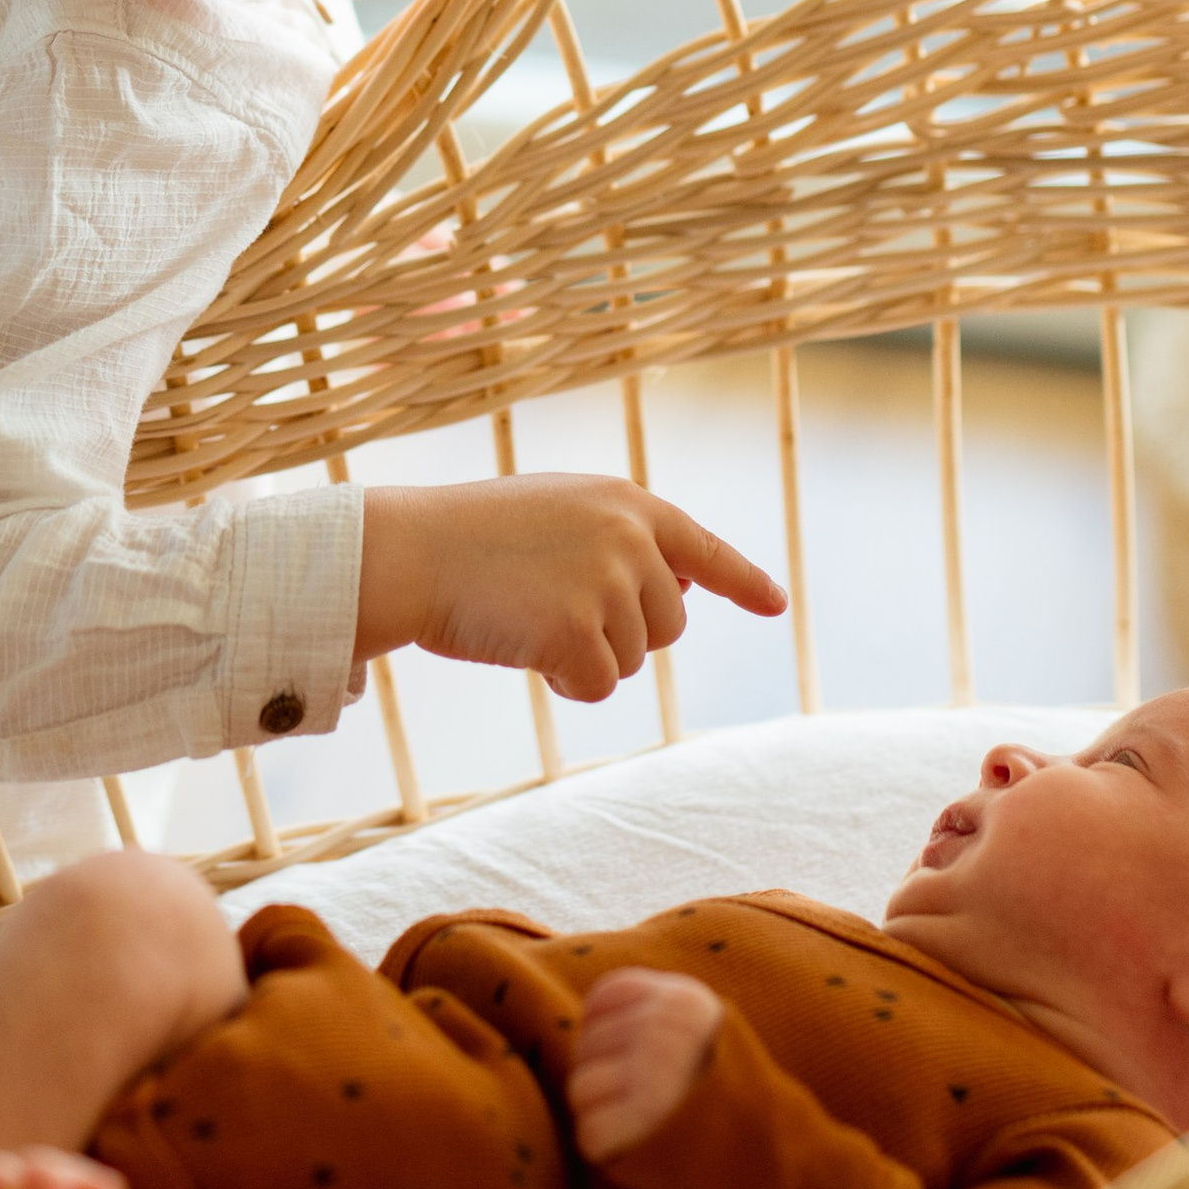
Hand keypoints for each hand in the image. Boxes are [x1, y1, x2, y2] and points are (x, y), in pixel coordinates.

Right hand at [354, 474, 783, 698]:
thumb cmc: (474, 535)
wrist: (413, 552)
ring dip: (587, 654)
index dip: (743, 580)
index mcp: (628, 503)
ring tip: (528, 612)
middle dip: (621, 631)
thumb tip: (677, 590)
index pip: (704, 549)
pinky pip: (600, 685)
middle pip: (668, 624)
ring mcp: (609, 585)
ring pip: (634, 658)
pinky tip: (524, 646)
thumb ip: (620, 540)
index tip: (775, 604)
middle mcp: (631, 538)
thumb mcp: (559, 512)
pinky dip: (566, 681)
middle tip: (552, 603)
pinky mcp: (581, 633)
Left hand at [567, 970, 721, 1160]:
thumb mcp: (706, 1034)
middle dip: (606, 1077)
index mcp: (685, 1001)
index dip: (607, 1031)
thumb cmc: (726, 1101)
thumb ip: (654, 1014)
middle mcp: (667, 1027)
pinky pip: (589, 1133)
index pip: (604, 999)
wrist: (768, 1163)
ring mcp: (653, 1073)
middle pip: (587, 1046)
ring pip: (581, 1089)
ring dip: (602, 1115)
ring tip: (645, 1125)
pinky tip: (641, 1150)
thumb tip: (586, 1019)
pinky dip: (609, 1150)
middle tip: (649, 1102)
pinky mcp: (639, 1123)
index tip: (633, 1059)